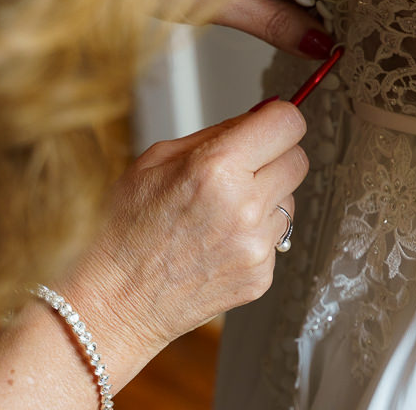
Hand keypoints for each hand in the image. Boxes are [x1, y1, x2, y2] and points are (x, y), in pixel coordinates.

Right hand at [61, 100, 308, 360]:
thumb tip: (258, 116)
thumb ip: (215, 134)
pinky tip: (220, 241)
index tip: (269, 124)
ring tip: (222, 212)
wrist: (116, 300)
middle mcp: (244, 206)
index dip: (278, 119)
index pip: (287, 123)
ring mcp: (256, 245)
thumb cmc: (127, 229)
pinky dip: (257, 234)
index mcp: (216, 168)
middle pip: (298, 159)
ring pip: (291, 199)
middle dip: (274, 157)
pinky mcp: (262, 275)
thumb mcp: (156, 160)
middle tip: (243, 168)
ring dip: (267, 198)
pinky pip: (278, 236)